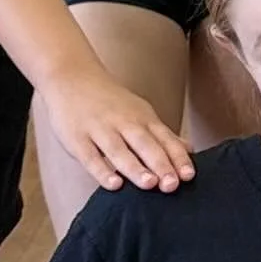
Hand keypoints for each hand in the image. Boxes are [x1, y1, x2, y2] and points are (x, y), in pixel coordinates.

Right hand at [37, 59, 193, 196]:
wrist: (71, 76)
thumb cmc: (109, 101)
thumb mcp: (139, 112)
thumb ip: (162, 134)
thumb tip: (189, 151)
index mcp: (142, 118)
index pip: (164, 139)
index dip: (177, 158)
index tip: (189, 175)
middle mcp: (124, 123)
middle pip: (145, 145)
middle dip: (160, 165)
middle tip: (173, 185)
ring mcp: (99, 129)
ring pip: (120, 151)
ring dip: (135, 168)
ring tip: (150, 184)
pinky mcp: (77, 138)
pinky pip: (90, 157)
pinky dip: (102, 171)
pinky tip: (114, 184)